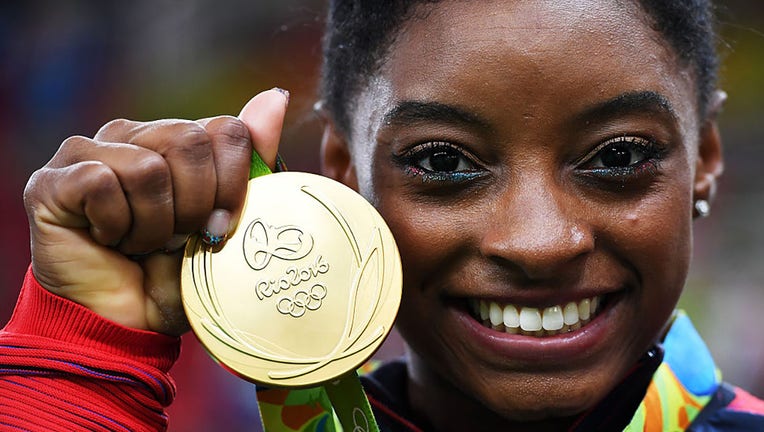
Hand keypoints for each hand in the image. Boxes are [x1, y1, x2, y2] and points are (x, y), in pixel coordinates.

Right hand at [22, 89, 288, 335]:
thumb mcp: (228, 221)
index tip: (220, 226)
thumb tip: (276, 97)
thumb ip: (251, 160)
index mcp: (179, 141)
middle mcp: (134, 135)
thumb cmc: (176, 275)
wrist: (126, 325)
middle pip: (190, 141)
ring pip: (149, 168)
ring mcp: (89, 151)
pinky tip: (109, 240)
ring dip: (155, 226)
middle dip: (196, 206)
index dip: (233, 185)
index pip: (227, 130)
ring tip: (142, 243)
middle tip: (178, 238)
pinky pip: (102, 184)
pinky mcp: (54, 178)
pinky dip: (117, 226)